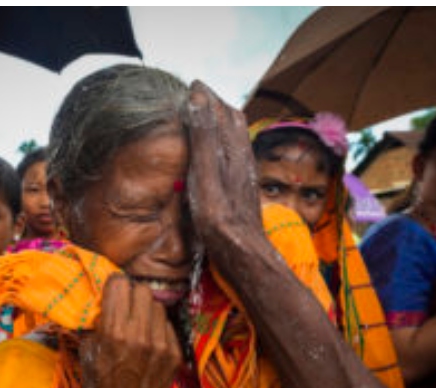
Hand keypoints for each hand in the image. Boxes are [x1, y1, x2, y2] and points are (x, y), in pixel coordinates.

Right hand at [82, 273, 181, 387]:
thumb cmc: (98, 384)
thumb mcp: (87, 351)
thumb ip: (96, 322)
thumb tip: (102, 299)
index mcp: (113, 332)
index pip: (120, 284)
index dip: (114, 286)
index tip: (112, 292)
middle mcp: (139, 335)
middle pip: (142, 290)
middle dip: (132, 295)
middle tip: (125, 307)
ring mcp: (160, 345)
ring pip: (157, 306)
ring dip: (146, 311)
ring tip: (137, 326)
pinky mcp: (174, 354)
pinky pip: (167, 326)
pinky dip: (157, 329)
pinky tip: (147, 342)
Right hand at [183, 81, 264, 259]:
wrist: (242, 254)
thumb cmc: (221, 218)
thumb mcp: (205, 173)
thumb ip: (202, 136)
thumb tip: (197, 97)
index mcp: (234, 150)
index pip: (222, 111)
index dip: (207, 97)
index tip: (192, 86)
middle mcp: (242, 158)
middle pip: (232, 122)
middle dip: (215, 106)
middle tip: (196, 99)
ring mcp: (243, 174)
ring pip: (234, 139)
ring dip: (219, 125)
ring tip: (204, 121)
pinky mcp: (241, 190)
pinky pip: (232, 157)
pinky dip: (221, 145)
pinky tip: (214, 157)